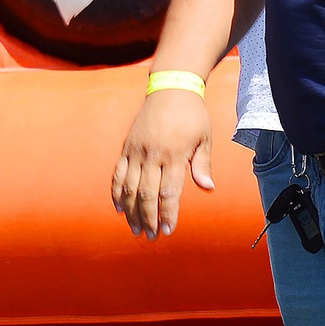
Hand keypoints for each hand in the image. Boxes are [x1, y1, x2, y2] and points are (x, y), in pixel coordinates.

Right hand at [111, 89, 212, 239]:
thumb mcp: (204, 138)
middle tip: (152, 236)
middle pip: (146, 194)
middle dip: (149, 218)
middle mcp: (152, 155)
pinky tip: (120, 208)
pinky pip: (117, 174)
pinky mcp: (127, 147)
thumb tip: (208, 188)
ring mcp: (136, 151)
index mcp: (174, 155)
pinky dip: (116, 193)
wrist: (171, 88)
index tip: (168, 231)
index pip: (169, 192)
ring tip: (136, 229)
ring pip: (128, 187)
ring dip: (131, 211)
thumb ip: (202, 164)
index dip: (167, 214)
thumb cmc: (192, 115)